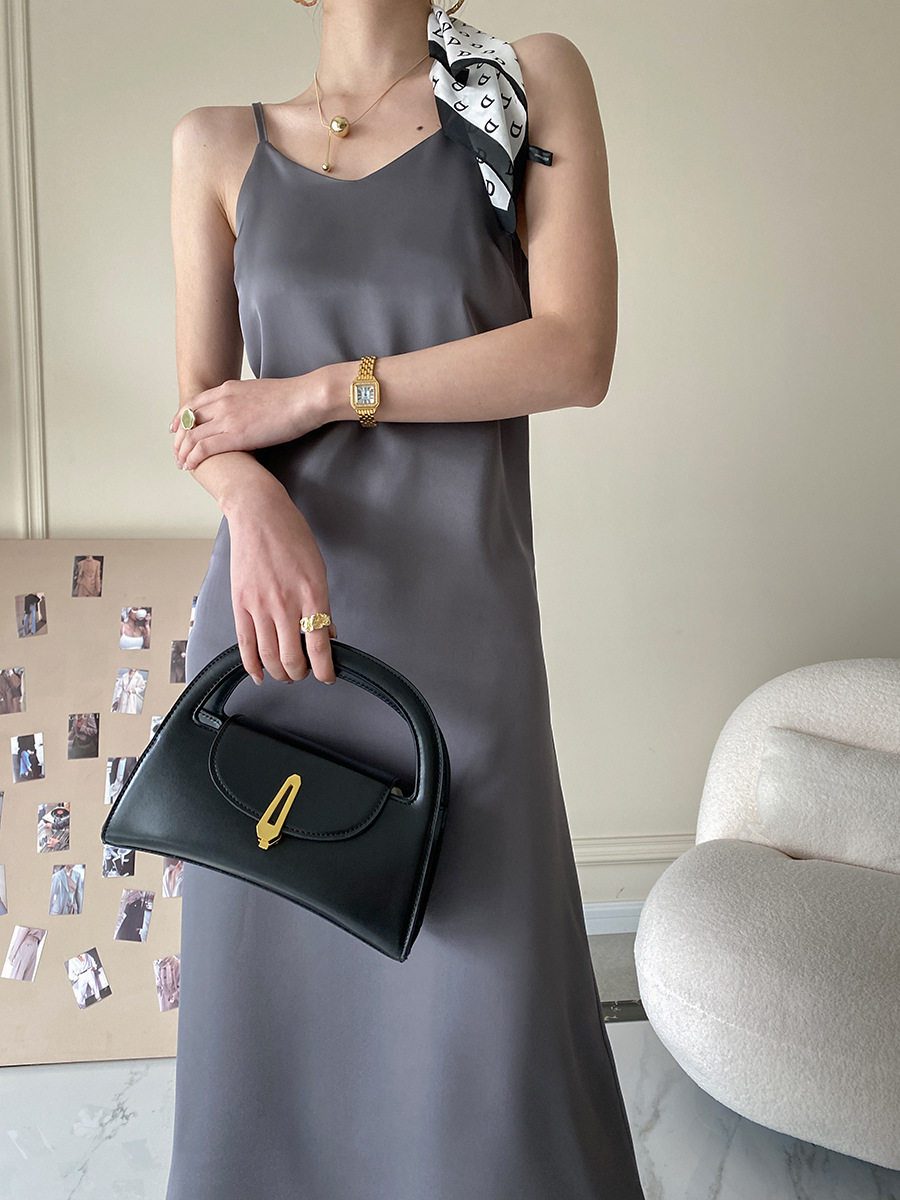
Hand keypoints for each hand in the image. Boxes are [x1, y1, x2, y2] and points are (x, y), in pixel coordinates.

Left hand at [170, 372, 328, 471]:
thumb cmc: (293, 398)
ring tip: (182, 464)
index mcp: (228, 389)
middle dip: (179, 439)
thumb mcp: (260, 392)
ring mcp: (227, 418)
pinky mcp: (236, 435)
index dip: (181, 417)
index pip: (194, 403)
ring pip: (192, 436)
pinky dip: (193, 458)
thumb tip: (246, 411)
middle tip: (177, 452)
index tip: (176, 428)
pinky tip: (190, 466)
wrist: (305, 398)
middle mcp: (222, 401)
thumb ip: (245, 400)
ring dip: (183, 452)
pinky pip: (204, 448)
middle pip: (188, 421)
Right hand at [226, 476, 336, 686]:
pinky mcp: (240, 604)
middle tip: (306, 673)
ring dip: (280, 673)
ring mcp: (260, 606)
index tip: (328, 676)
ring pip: (269, 656)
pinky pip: (245, 644)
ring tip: (287, 674)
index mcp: (311, 594)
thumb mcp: (318, 570)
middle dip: (301, 674)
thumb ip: (322, 605)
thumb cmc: (291, 536)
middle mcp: (285, 604)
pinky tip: (259, 674)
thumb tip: (328, 633)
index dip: (325, 669)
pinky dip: (252, 665)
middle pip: (293, 657)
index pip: (319, 645)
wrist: (259, 515)